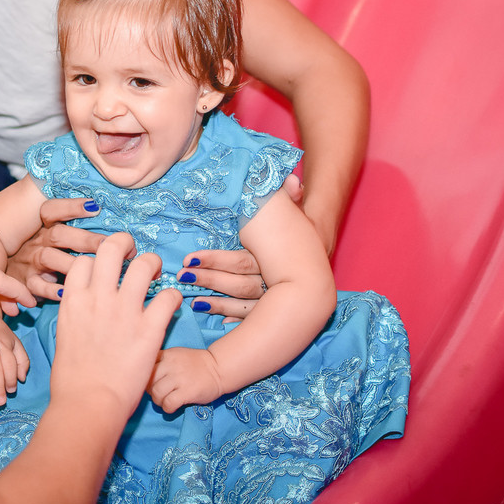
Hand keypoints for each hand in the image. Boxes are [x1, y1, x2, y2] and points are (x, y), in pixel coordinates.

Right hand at [6, 197, 119, 301]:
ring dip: (72, 263)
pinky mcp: (26, 283)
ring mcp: (30, 262)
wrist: (7, 275)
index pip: (51, 210)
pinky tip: (66, 292)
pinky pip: (37, 286)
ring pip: (48, 257)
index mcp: (43, 227)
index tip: (94, 206)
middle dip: (85, 239)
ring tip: (93, 268)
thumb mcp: (50, 238)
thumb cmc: (40, 254)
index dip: (71, 206)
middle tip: (108, 244)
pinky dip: (51, 290)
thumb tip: (106, 224)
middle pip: (58, 234)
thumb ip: (73, 232)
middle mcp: (36, 241)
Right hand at [49, 233, 180, 420]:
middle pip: (113, 246)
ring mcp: (125, 310)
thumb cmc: (72, 380)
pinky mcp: (150, 328)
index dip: (97, 262)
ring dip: (153, 265)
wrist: (88, 405)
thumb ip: (78, 316)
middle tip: (133, 257)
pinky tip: (170, 307)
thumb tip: (86, 311)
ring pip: (146, 263)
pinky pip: (170, 296)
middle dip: (126, 244)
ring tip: (156, 276)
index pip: (86, 260)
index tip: (106, 272)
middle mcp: (99, 297)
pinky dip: (173, 298)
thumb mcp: (65, 337)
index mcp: (73, 300)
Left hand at [148, 347, 223, 413]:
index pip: (145, 365)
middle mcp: (171, 365)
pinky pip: (168, 403)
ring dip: (158, 401)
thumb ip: (161, 361)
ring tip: (164, 401)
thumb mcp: (176, 355)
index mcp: (167, 355)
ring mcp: (179, 378)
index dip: (144, 376)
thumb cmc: (195, 364)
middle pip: (148, 381)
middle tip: (157, 393)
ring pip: (156, 393)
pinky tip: (172, 406)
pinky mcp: (187, 392)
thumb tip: (144, 376)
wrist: (218, 368)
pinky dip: (167, 408)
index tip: (150, 381)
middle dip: (149, 390)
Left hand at [180, 174, 305, 320]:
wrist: (320, 258)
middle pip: (239, 284)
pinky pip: (255, 320)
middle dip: (209, 281)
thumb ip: (289, 197)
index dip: (215, 260)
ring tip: (192, 300)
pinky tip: (221, 323)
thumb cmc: (296, 233)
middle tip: (182, 276)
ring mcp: (277, 300)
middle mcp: (276, 281)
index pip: (241, 261)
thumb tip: (293, 180)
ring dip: (217, 303)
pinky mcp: (276, 312)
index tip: (190, 258)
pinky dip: (238, 321)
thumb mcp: (293, 214)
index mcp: (274, 257)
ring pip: (244, 304)